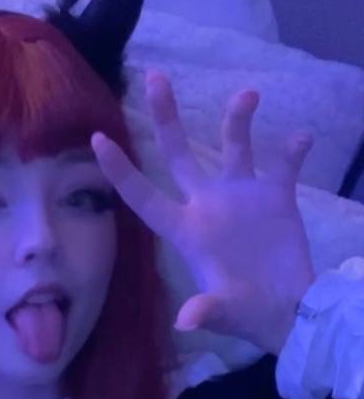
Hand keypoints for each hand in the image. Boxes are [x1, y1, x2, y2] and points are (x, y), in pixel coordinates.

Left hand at [91, 71, 316, 352]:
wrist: (286, 313)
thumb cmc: (246, 316)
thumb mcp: (225, 314)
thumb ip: (206, 311)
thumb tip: (184, 322)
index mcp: (186, 230)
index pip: (144, 196)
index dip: (120, 171)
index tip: (97, 139)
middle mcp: (208, 206)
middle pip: (178, 154)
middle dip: (166, 117)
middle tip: (154, 76)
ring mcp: (241, 198)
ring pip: (233, 146)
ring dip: (237, 120)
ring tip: (247, 97)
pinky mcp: (274, 198)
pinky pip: (282, 165)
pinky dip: (292, 150)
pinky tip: (300, 138)